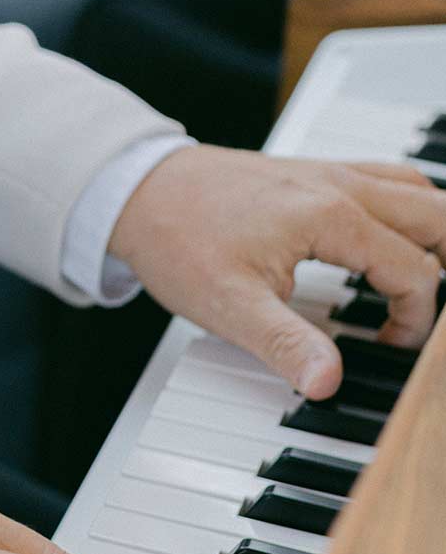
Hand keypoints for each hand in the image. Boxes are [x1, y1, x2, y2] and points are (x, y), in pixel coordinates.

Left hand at [109, 145, 445, 397]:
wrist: (138, 190)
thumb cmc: (178, 240)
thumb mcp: (229, 306)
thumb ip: (287, 344)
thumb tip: (327, 383)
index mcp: (331, 217)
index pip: (415, 271)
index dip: (415, 319)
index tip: (387, 345)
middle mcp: (341, 185)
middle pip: (438, 216)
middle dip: (445, 267)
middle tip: (425, 312)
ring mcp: (330, 171)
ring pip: (419, 190)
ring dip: (433, 232)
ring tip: (423, 279)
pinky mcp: (316, 169)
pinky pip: (387, 178)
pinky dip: (406, 208)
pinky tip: (389, 239)